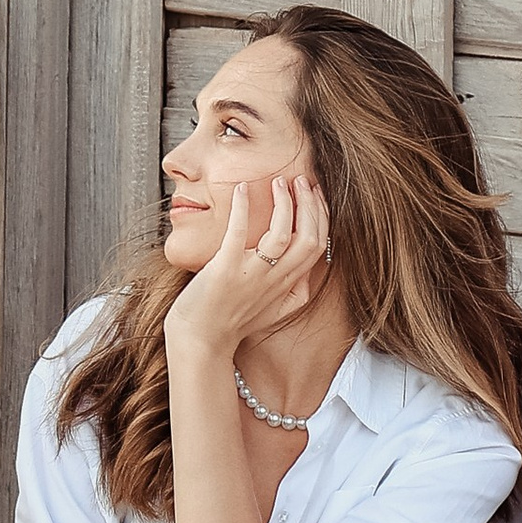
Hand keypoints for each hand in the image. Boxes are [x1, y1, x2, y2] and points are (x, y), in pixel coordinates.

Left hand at [166, 175, 331, 363]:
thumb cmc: (232, 323)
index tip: (313, 194)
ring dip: (285, 203)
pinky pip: (239, 232)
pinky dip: (242, 207)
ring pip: (284, 233)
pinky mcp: (225, 269)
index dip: (321, 215)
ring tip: (279, 182)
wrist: (200, 341)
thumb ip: (295, 293)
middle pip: (310, 237)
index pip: (318, 246)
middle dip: (310, 204)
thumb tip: (309, 272)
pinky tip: (242, 188)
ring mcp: (251, 274)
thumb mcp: (275, 313)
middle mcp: (275, 280)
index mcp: (288, 286)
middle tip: (300, 181)